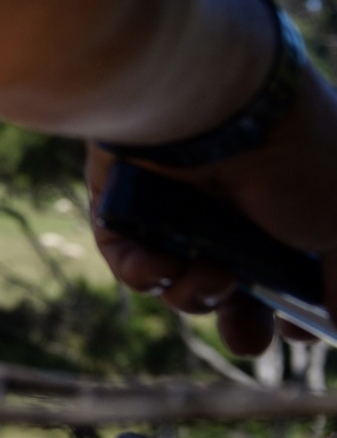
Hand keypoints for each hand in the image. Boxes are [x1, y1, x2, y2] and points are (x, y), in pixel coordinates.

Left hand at [86, 73, 336, 354]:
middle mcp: (232, 199)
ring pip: (178, 277)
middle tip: (244, 337)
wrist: (215, 101)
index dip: (291, 312)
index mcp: (289, 199)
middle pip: (230, 286)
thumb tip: (334, 325)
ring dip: (195, 295)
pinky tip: (159, 265)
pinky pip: (127, 256)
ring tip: (208, 275)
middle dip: (240, 324)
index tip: (295, 330)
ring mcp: (175, 199)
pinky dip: (143, 272)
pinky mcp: (120, 197)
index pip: (288, 272)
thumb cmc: (299, 157)